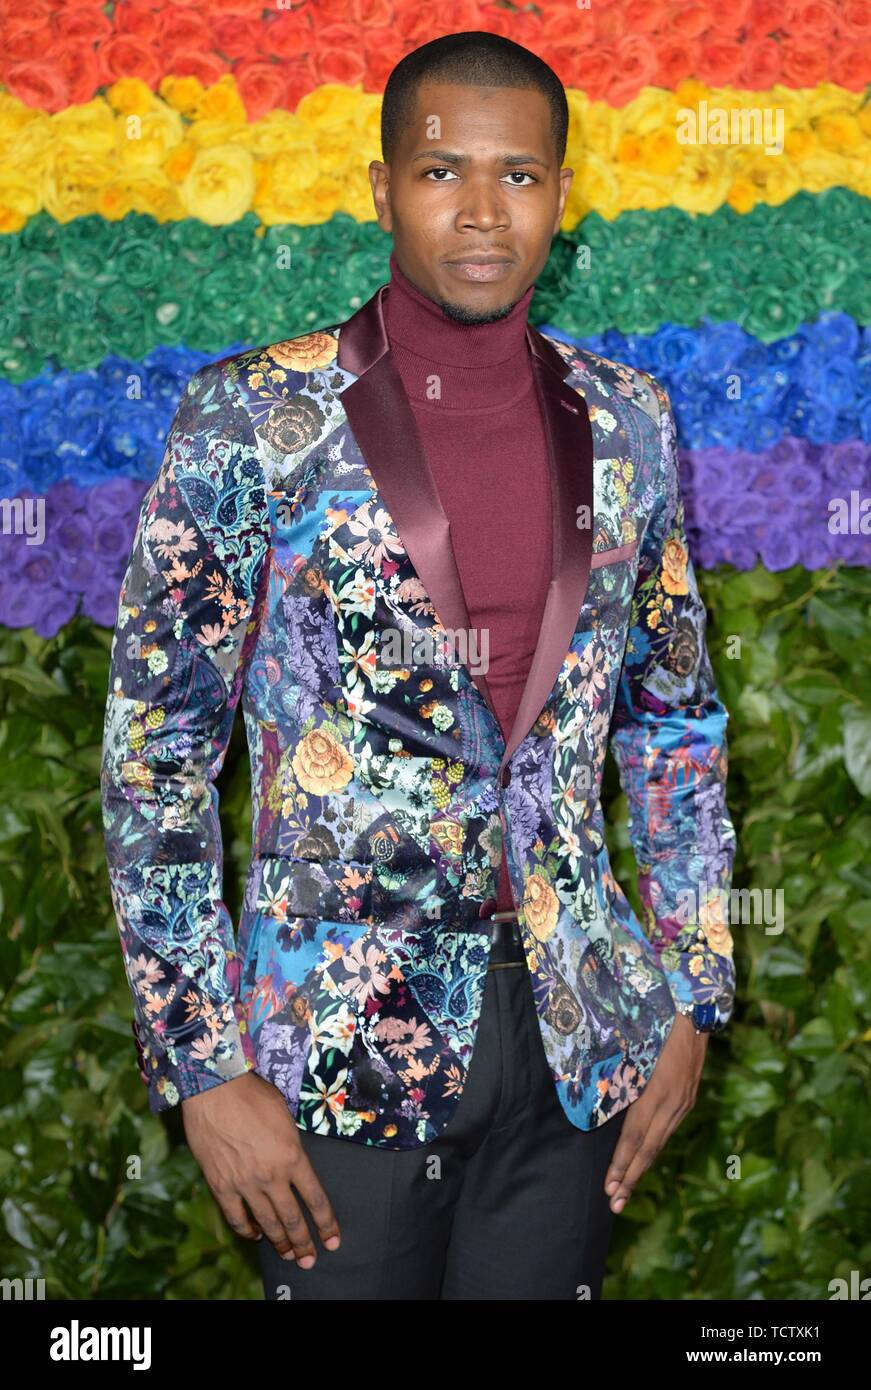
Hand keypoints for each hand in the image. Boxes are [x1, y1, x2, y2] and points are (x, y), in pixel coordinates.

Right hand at [181, 1071, 340, 1266]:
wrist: (215, 1090)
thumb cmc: (253, 1095)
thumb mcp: (286, 1117)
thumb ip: (292, 1145)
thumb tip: (295, 1163)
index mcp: (293, 1156)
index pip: (316, 1199)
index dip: (326, 1223)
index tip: (332, 1240)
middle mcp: (272, 1175)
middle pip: (293, 1218)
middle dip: (304, 1242)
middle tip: (310, 1258)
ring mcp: (245, 1183)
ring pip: (267, 1222)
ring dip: (279, 1242)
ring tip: (288, 1255)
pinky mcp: (221, 1185)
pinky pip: (236, 1217)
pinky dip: (247, 1230)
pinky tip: (255, 1234)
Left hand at [603, 1013, 708, 1214]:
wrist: (695, 1014)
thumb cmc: (657, 1024)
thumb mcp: (636, 1047)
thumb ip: (621, 1075)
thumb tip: (599, 1098)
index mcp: (657, 1091)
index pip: (635, 1136)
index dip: (621, 1162)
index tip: (609, 1185)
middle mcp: (673, 1103)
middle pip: (648, 1149)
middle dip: (629, 1178)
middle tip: (614, 1203)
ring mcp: (683, 1103)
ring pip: (659, 1144)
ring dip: (640, 1169)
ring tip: (624, 1192)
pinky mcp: (688, 1100)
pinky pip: (667, 1131)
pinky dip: (652, 1151)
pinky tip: (642, 1162)